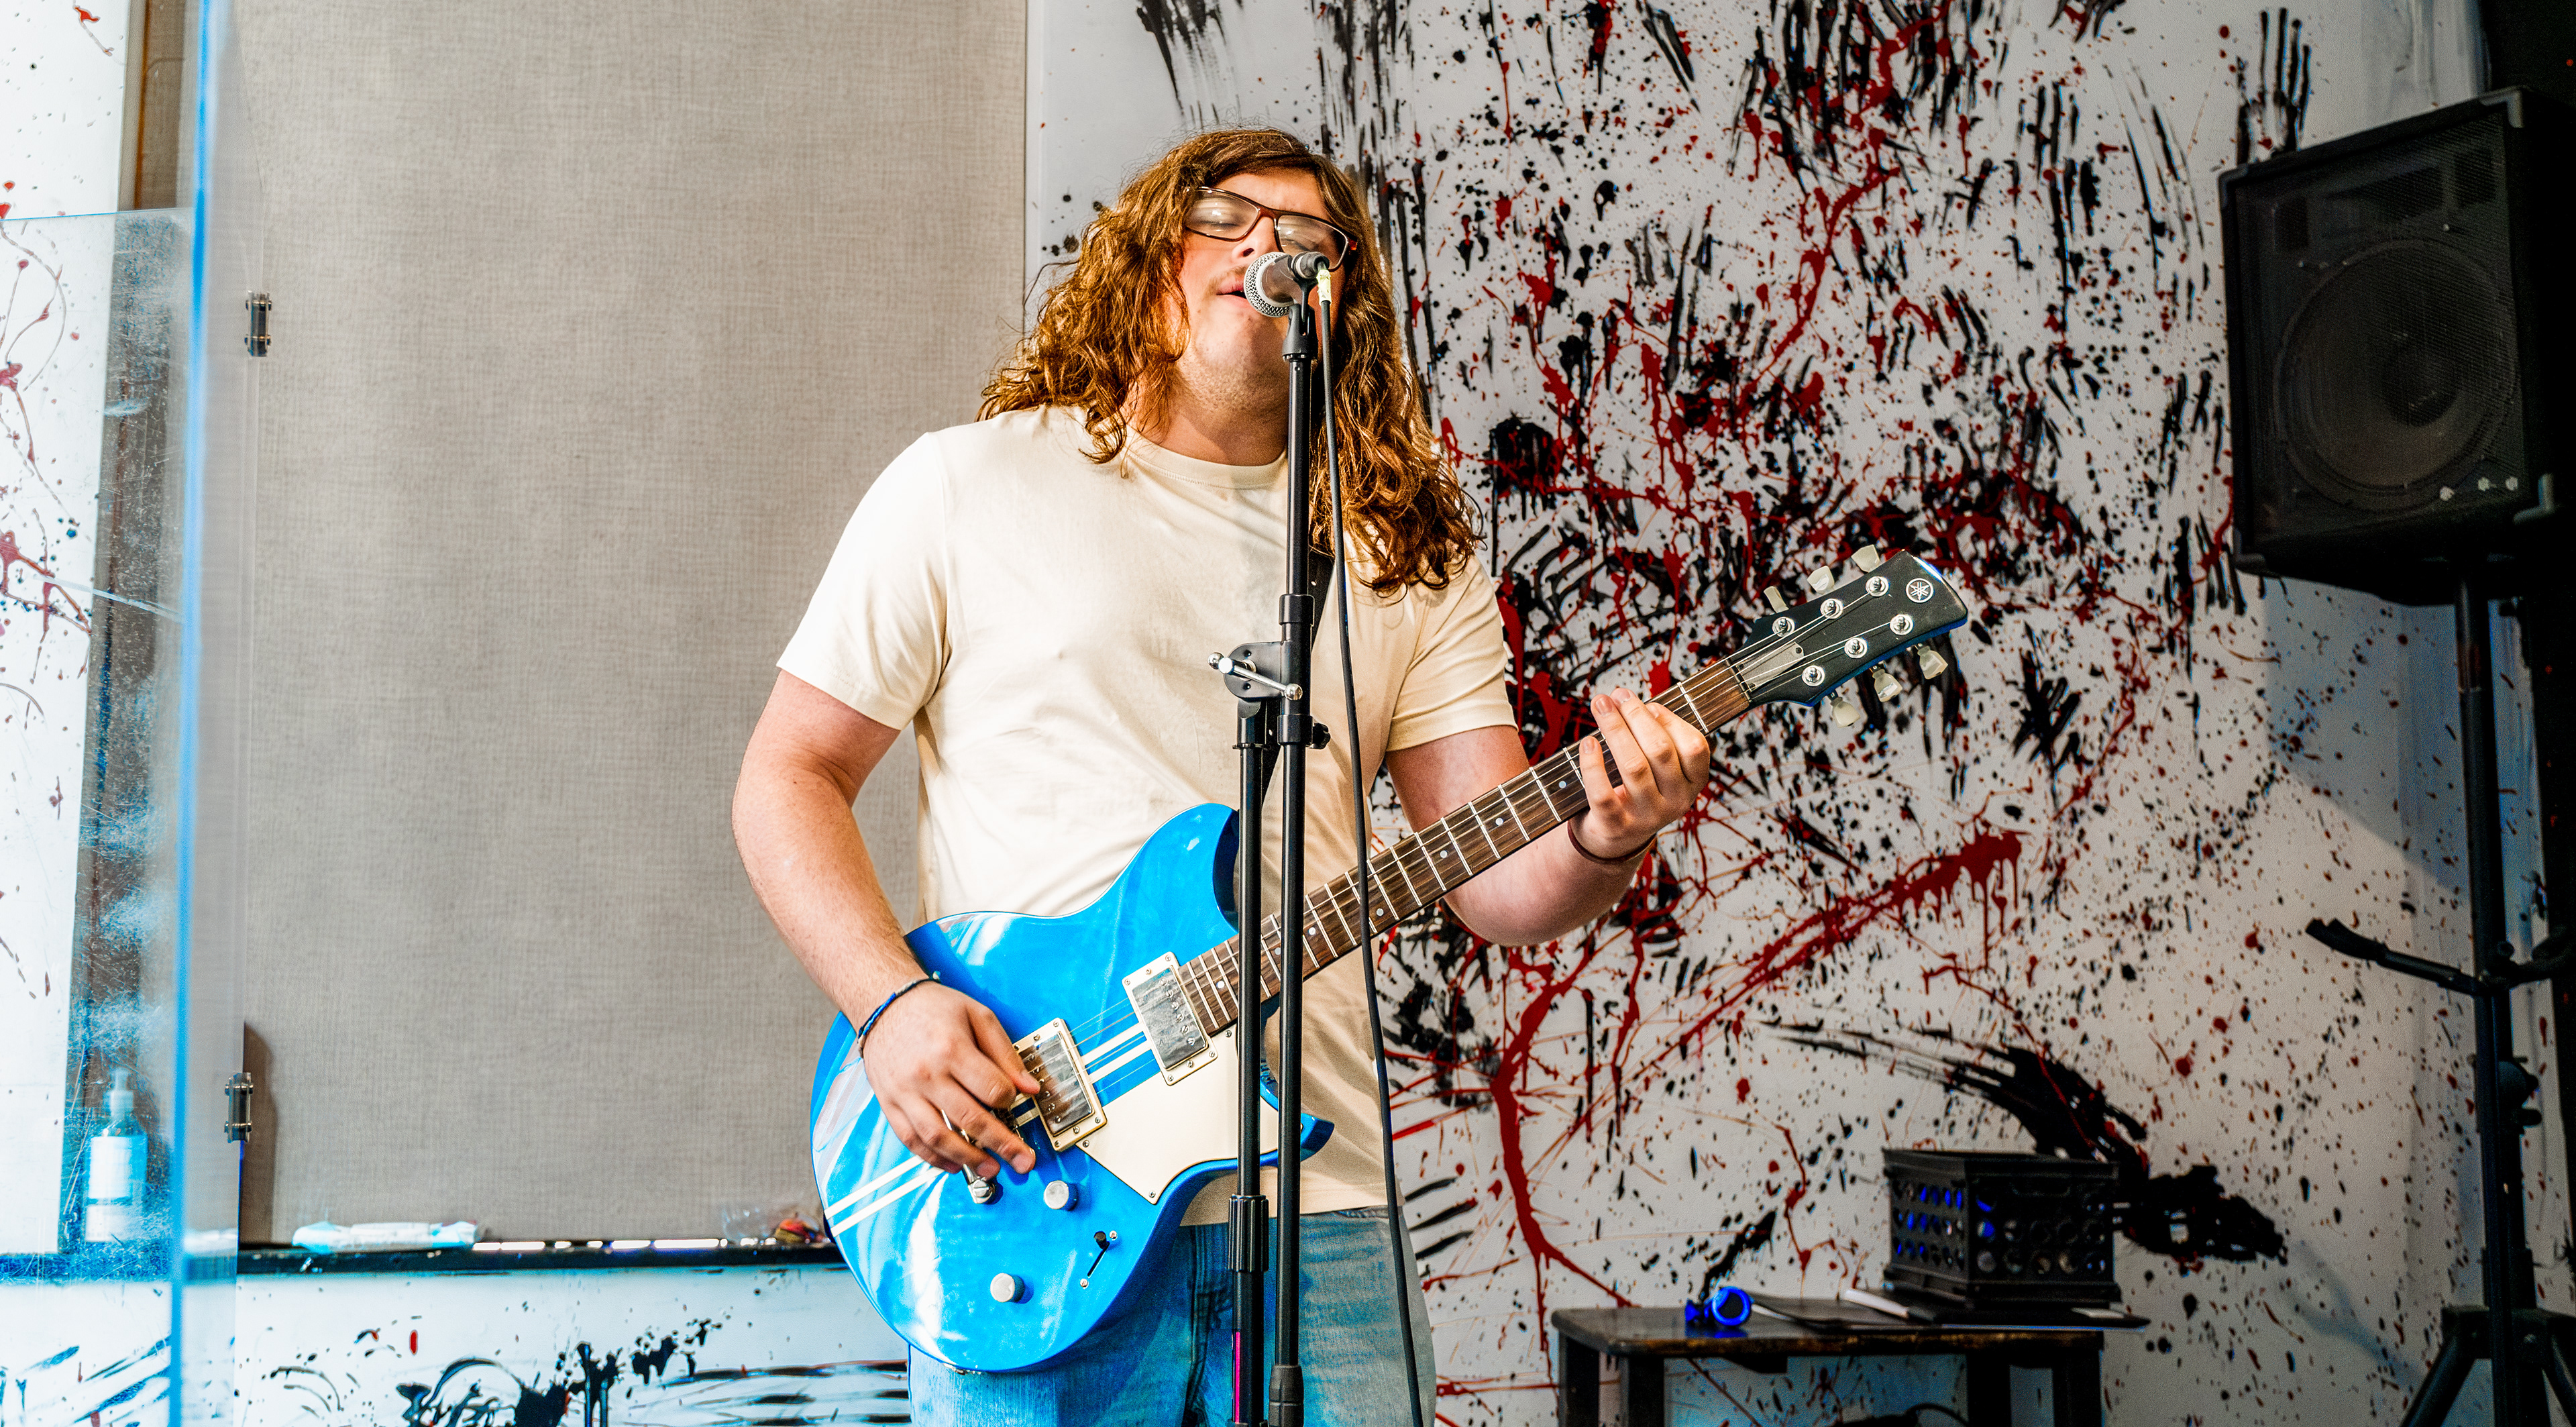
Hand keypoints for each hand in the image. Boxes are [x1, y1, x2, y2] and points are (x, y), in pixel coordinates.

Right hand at [862, 982, 1040, 1177]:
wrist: (885, 1004)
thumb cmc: (932, 1008)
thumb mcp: (978, 1016)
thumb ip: (1005, 1053)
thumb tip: (1030, 1088)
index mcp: (951, 1049)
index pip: (992, 1089)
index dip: (1010, 1099)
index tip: (1015, 1100)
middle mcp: (927, 1074)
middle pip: (970, 1119)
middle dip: (1001, 1144)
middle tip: (1022, 1161)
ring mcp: (905, 1092)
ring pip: (938, 1137)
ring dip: (968, 1159)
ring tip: (991, 1169)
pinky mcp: (889, 1104)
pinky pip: (911, 1139)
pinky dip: (933, 1157)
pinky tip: (953, 1165)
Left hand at [1570, 687, 1711, 861]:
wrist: (1615, 837)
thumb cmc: (1638, 789)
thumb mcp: (1660, 768)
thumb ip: (1656, 738)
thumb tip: (1633, 703)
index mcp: (1693, 783)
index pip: (1694, 747)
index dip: (1671, 721)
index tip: (1649, 704)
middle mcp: (1676, 802)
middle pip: (1660, 750)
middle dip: (1636, 716)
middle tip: (1617, 695)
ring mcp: (1647, 816)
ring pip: (1633, 766)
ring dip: (1614, 729)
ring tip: (1600, 705)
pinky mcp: (1617, 826)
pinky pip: (1603, 792)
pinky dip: (1593, 764)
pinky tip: (1587, 743)